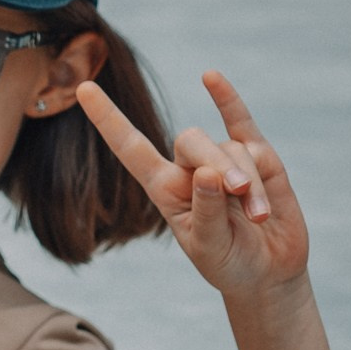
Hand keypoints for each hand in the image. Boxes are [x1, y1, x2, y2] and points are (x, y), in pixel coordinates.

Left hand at [79, 71, 307, 296]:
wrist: (268, 272)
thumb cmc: (228, 263)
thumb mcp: (210, 246)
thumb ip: (207, 211)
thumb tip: (208, 172)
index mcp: (163, 188)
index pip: (130, 147)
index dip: (108, 119)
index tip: (82, 89)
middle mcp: (188, 168)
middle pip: (193, 140)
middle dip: (218, 164)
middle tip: (238, 194)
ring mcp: (224, 160)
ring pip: (232, 148)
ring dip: (249, 180)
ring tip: (259, 216)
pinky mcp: (260, 158)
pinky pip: (241, 122)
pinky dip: (227, 100)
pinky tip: (210, 77)